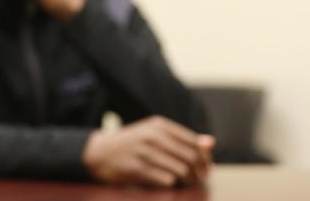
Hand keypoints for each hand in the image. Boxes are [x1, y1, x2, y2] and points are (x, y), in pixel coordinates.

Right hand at [82, 116, 215, 187]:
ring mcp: (143, 151)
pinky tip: (168, 184)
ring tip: (185, 183)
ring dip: (187, 181)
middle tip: (197, 180)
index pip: (194, 142)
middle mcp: (151, 135)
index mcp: (159, 125)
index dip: (204, 158)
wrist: (99, 153)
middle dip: (199, 172)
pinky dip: (172, 184)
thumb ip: (183, 139)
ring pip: (181, 170)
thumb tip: (211, 142)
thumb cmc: (133, 145)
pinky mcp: (135, 168)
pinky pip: (166, 179)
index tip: (204, 169)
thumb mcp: (154, 135)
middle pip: (190, 157)